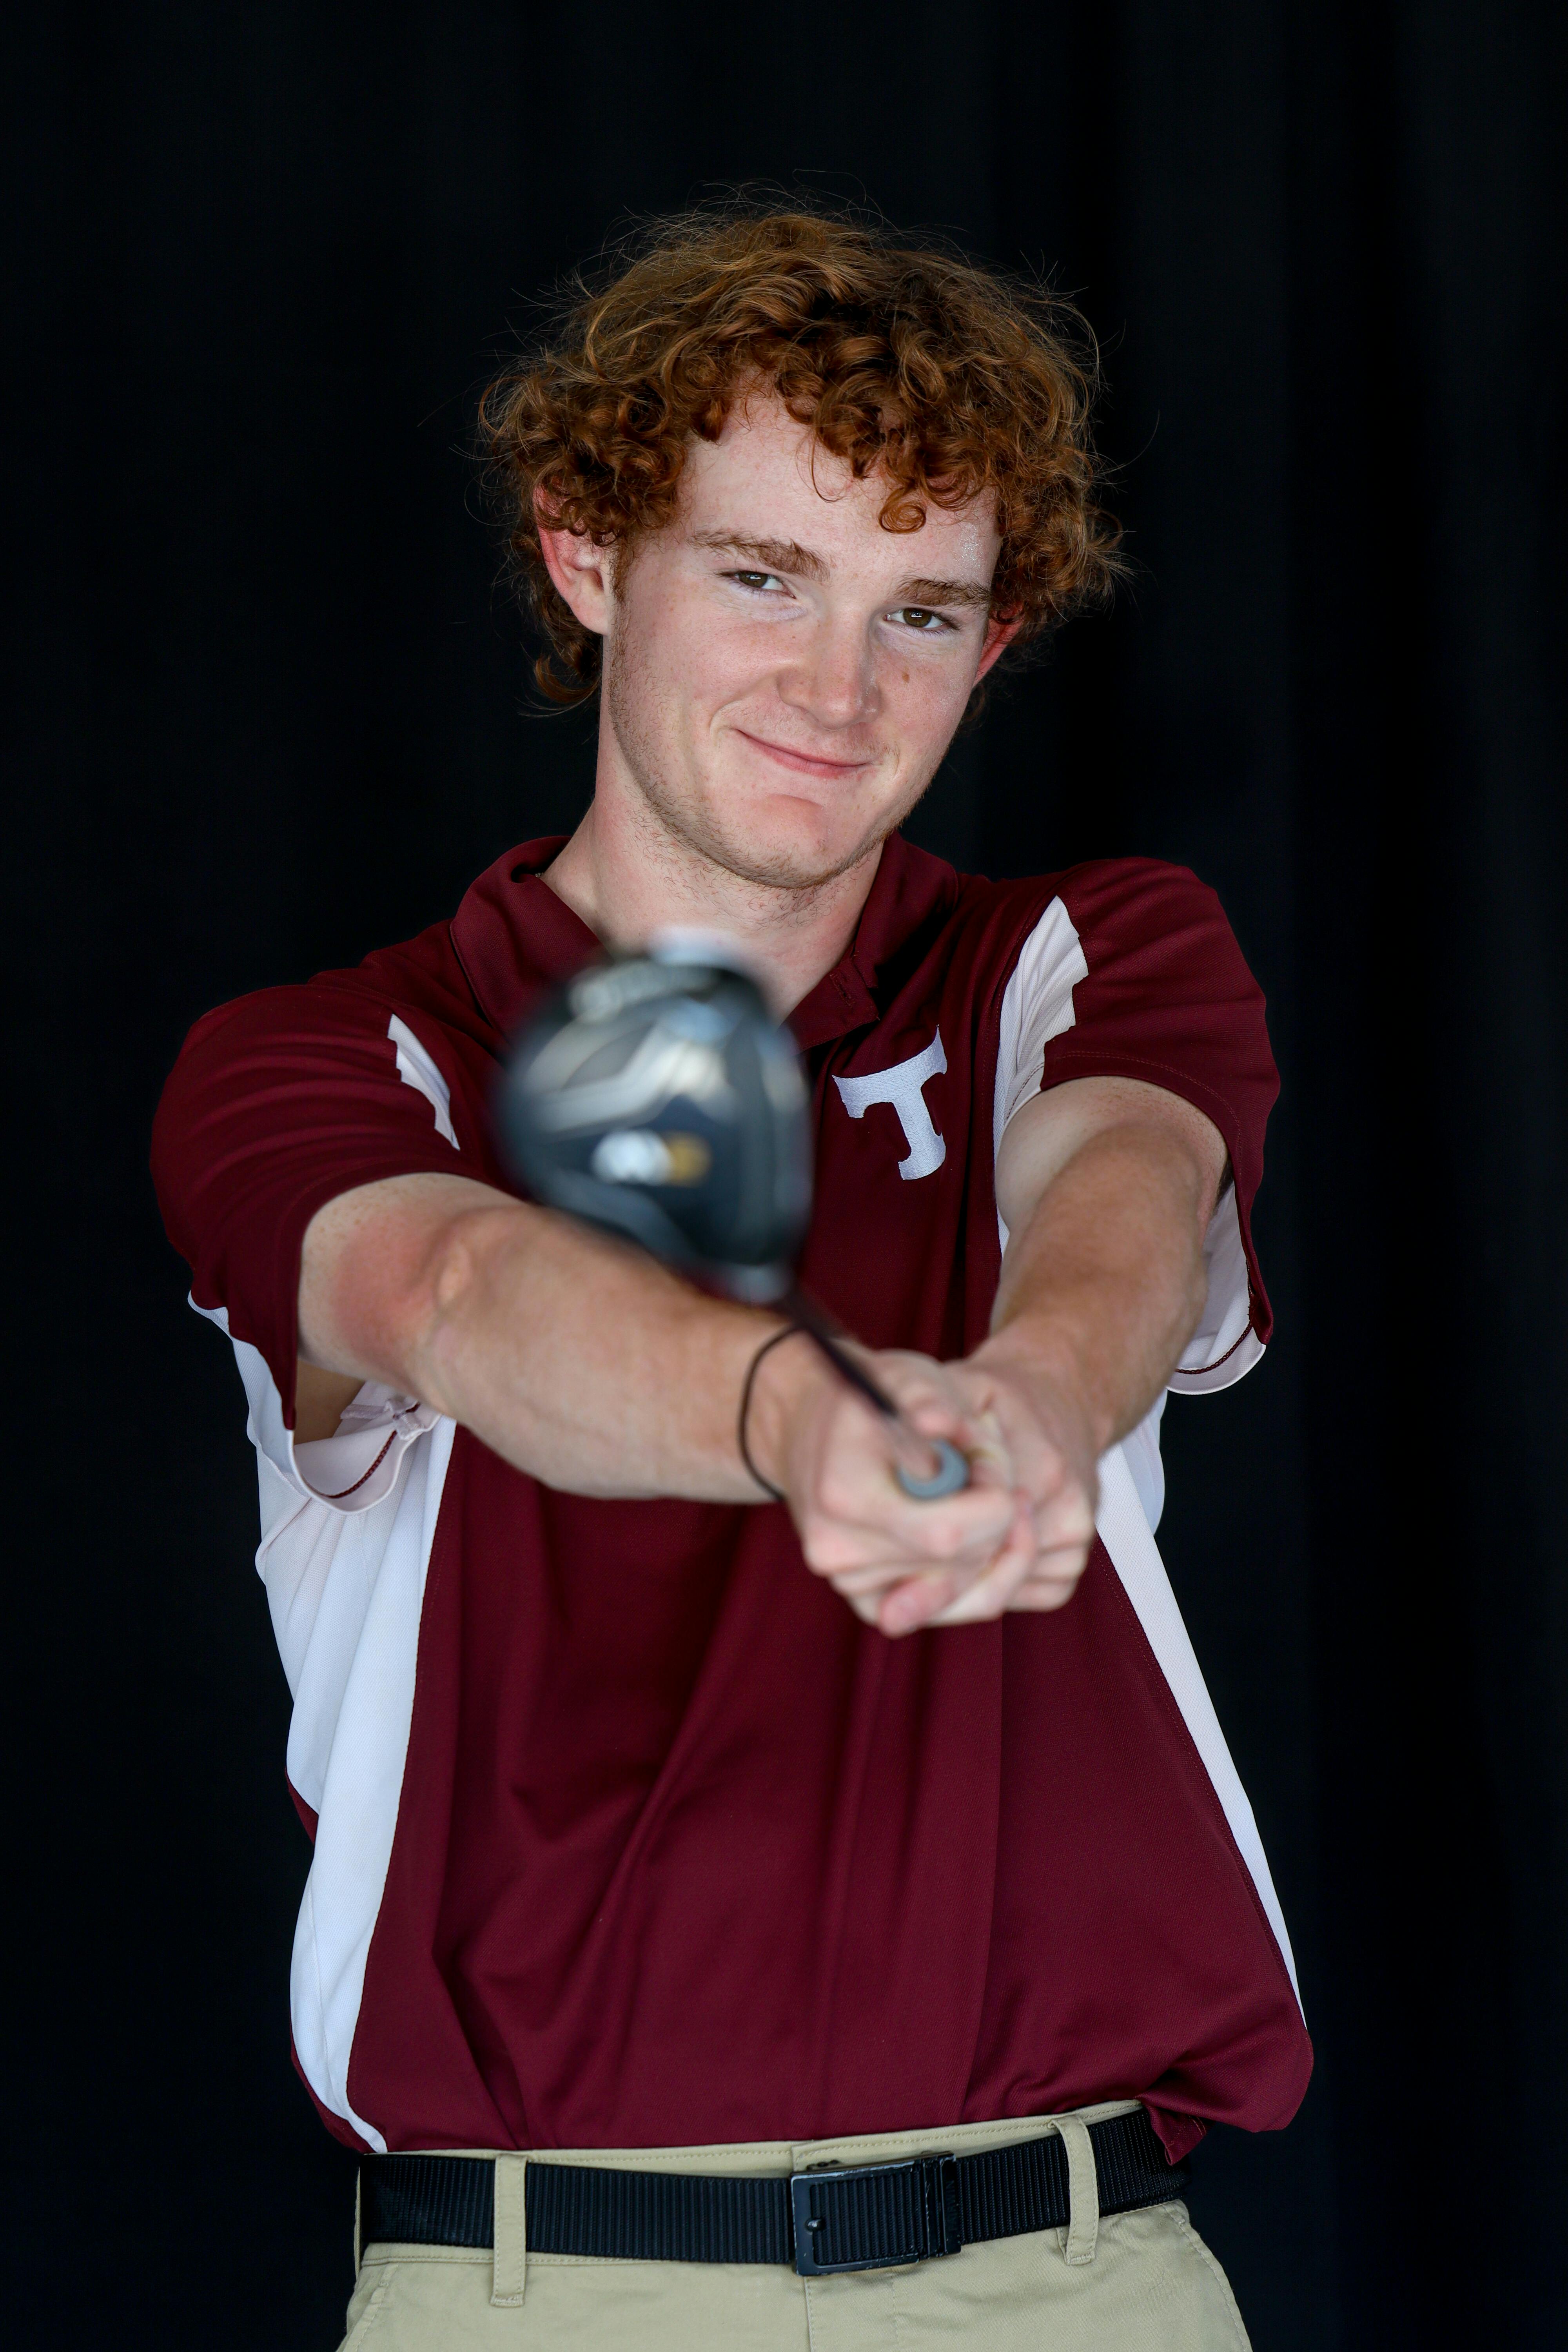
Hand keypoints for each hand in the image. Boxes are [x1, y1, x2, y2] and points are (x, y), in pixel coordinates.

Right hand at [748, 1333, 1101, 1635]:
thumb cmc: (870, 1401)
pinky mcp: (868, 1601)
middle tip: (988, 1467)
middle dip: (997, 1517)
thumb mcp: (902, 1378)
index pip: (946, 1532)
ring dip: (989, 1541)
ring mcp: (849, 1582)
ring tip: (970, 1491)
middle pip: (960, 1561)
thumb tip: (942, 1422)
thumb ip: (927, 1398)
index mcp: (842, 1495)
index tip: (993, 1461)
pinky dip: (976, 1572)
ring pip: (964, 1589)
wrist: (811, 1430)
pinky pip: (947, 1608)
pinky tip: (975, 1529)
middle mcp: (838, 1552)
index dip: (994, 1501)